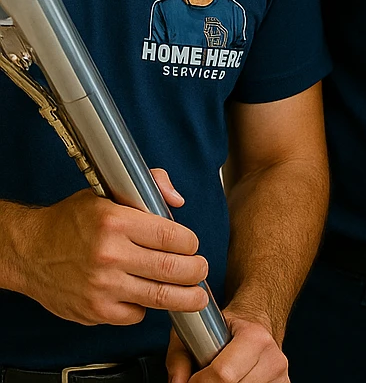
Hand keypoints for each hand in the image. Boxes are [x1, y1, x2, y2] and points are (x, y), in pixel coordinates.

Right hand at [15, 168, 208, 324]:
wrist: (29, 251)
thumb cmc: (71, 221)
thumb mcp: (109, 192)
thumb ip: (151, 185)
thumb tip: (178, 201)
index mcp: (116, 222)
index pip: (171, 236)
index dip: (190, 242)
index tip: (192, 244)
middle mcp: (109, 256)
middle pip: (172, 269)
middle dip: (196, 270)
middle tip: (201, 269)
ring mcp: (102, 287)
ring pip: (159, 296)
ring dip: (185, 298)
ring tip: (196, 295)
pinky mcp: (94, 311)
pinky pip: (135, 314)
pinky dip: (146, 307)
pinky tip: (146, 295)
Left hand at [166, 307, 287, 382]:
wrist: (257, 323)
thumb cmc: (225, 328)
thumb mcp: (196, 331)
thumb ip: (179, 359)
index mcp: (255, 337)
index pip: (223, 375)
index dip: (199, 382)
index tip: (192, 378)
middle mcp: (273, 358)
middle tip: (205, 378)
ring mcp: (281, 376)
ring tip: (221, 378)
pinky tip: (235, 381)